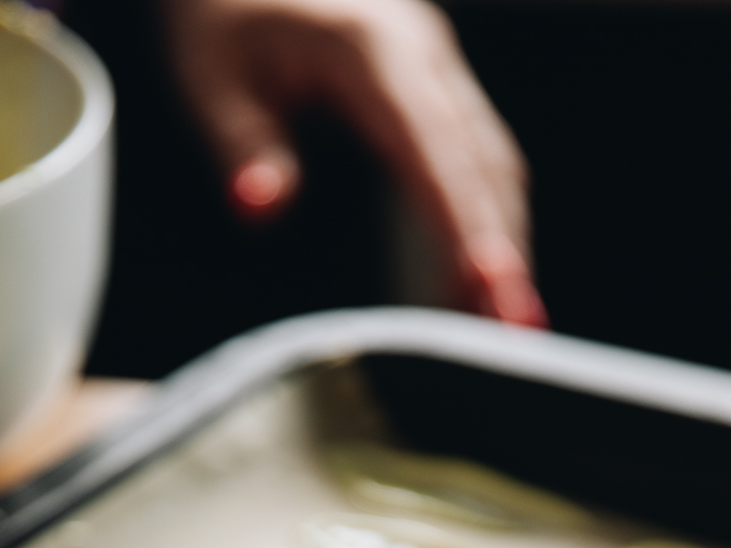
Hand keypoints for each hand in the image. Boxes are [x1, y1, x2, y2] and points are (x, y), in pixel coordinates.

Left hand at [157, 0, 547, 325]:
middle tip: (520, 332)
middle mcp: (423, 56)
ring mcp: (435, 71)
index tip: (491, 282)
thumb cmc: (222, 11)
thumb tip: (259, 208)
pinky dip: (486, 220)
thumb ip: (241, 141)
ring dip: (506, 240)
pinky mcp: (432, 90)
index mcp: (375, 50)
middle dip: (506, 248)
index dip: (466, 219)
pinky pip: (474, 161)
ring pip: (492, 164)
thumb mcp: (210, 72)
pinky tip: (482, 281)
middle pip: (485, 163)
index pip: (435, 148)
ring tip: (513, 326)